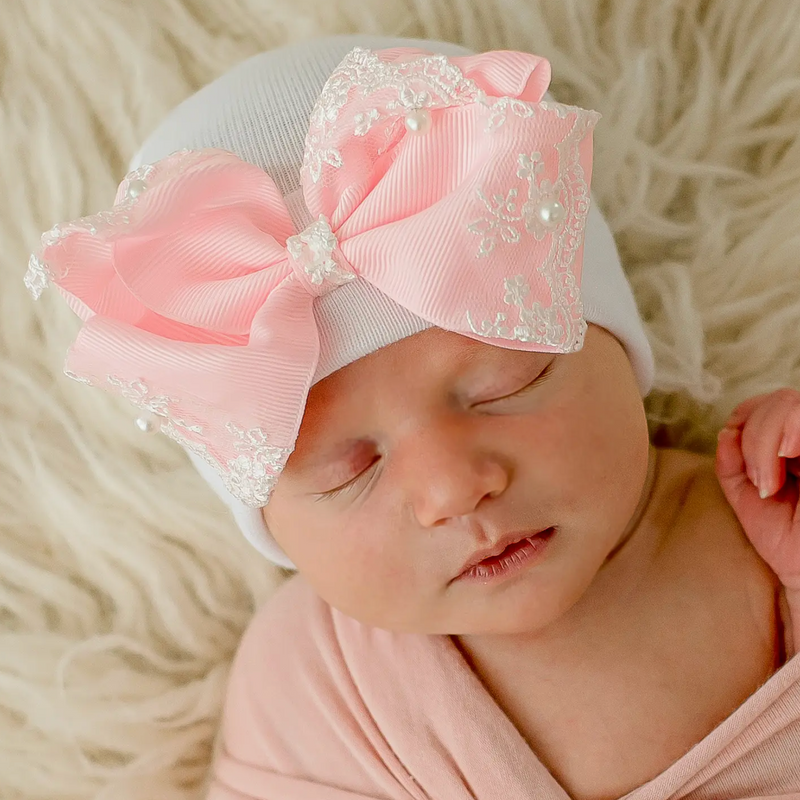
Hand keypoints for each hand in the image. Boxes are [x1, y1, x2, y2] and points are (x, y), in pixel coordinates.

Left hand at [715, 389, 799, 590]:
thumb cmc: (788, 541)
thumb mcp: (749, 497)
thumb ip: (733, 464)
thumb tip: (725, 433)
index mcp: (795, 444)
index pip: (765, 406)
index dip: (745, 422)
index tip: (741, 462)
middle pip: (779, 400)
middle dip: (755, 437)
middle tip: (760, 482)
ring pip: (789, 403)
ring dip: (765, 441)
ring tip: (771, 483)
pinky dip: (780, 439)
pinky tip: (783, 470)